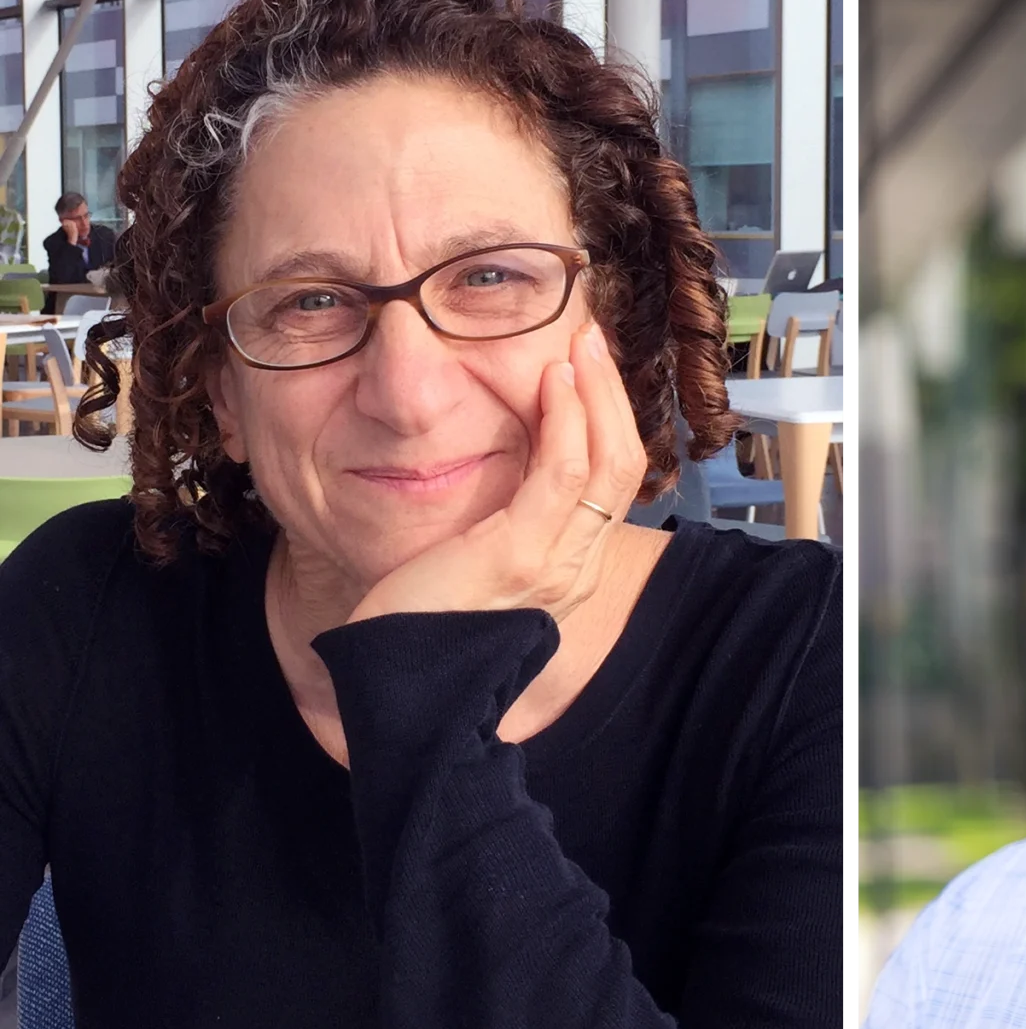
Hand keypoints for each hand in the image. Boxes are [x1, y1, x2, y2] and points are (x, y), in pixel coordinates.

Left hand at [345, 320, 645, 626]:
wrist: (395, 687)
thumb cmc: (416, 627)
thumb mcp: (471, 566)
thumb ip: (496, 527)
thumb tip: (490, 477)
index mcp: (570, 568)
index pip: (613, 482)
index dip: (608, 421)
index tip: (585, 374)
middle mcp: (578, 566)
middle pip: (626, 465)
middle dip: (613, 395)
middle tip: (592, 341)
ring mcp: (556, 563)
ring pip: (610, 461)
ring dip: (598, 392)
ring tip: (579, 346)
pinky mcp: (520, 554)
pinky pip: (564, 472)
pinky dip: (566, 419)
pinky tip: (551, 382)